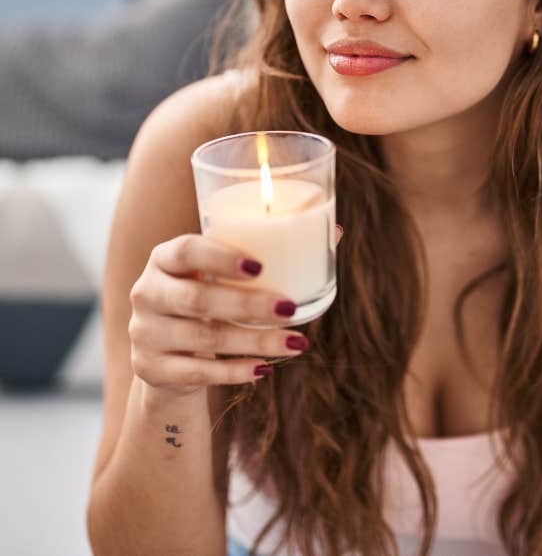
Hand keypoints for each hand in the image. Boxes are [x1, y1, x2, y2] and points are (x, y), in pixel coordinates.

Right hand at [128, 225, 342, 397]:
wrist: (167, 354)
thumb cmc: (211, 298)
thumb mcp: (227, 275)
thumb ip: (270, 253)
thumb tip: (334, 232)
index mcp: (165, 258)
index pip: (186, 250)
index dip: (220, 257)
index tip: (259, 265)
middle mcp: (147, 292)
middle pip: (197, 298)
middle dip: (248, 304)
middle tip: (290, 308)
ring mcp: (144, 333)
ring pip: (203, 338)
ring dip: (254, 342)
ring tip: (296, 343)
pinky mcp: (149, 369)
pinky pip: (196, 373)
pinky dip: (234, 372)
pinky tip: (264, 369)